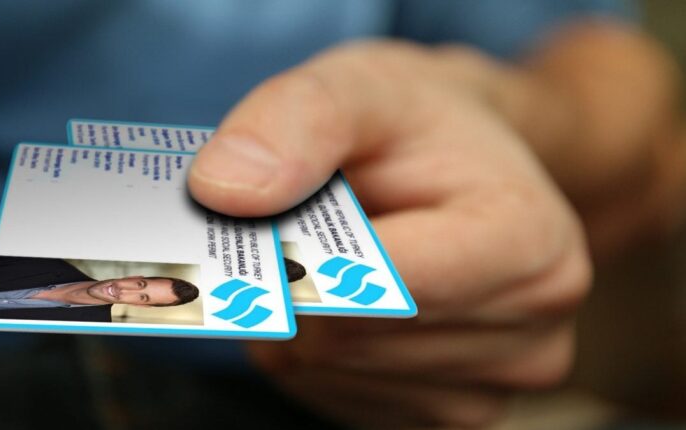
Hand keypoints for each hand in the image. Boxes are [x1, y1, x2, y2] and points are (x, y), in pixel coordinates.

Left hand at [188, 41, 590, 427]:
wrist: (464, 165)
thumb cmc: (416, 126)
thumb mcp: (361, 85)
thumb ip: (297, 120)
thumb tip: (223, 192)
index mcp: (529, 242)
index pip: (380, 284)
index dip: (298, 252)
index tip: (264, 214)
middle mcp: (532, 331)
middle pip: (344, 338)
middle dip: (294, 278)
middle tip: (299, 224)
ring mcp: (497, 388)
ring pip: (328, 373)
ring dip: (299, 316)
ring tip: (332, 258)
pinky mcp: (455, 414)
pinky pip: (334, 397)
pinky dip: (315, 350)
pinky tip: (345, 300)